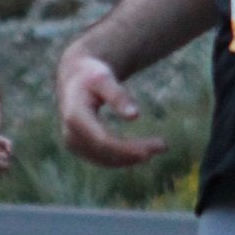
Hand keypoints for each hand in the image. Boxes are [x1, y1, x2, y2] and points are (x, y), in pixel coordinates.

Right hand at [57, 52, 167, 168]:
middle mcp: (71, 135)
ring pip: (106, 160)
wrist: (75, 78)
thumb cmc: (92, 75)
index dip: (128, 148)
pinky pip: (104, 159)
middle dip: (136, 153)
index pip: (104, 140)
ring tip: (159, 147)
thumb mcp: (104, 79)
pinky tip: (143, 150)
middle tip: (164, 146)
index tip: (152, 147)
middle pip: (107, 152)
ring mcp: (73, 144)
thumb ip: (117, 96)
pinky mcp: (80, 148)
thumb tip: (135, 116)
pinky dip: (125, 158)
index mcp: (75, 117)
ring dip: (132, 158)